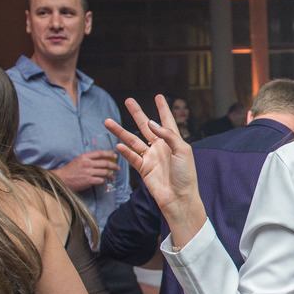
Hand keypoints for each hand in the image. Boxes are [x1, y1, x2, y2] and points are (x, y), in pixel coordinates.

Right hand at [52, 150, 117, 191]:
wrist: (62, 179)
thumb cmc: (70, 170)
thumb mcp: (79, 160)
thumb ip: (88, 159)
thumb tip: (101, 160)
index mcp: (85, 156)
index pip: (100, 153)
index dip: (110, 154)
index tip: (115, 156)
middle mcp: (87, 163)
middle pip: (105, 163)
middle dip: (114, 166)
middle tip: (118, 168)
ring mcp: (88, 172)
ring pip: (105, 172)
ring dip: (111, 175)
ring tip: (113, 177)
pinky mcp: (88, 181)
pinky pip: (101, 181)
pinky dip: (104, 181)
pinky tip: (104, 182)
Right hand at [105, 95, 206, 248]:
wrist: (179, 197)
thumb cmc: (185, 175)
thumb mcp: (183, 150)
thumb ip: (168, 135)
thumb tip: (151, 123)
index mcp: (173, 142)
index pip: (167, 121)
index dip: (163, 108)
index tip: (158, 96)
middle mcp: (160, 147)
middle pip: (146, 126)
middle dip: (137, 113)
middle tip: (128, 100)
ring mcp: (151, 157)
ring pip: (133, 140)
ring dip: (120, 131)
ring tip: (108, 121)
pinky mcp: (143, 169)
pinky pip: (132, 157)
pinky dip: (125, 151)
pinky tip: (119, 144)